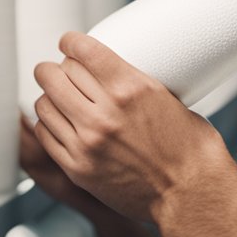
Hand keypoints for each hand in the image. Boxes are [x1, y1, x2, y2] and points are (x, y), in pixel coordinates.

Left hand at [32, 32, 235, 224]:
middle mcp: (105, 114)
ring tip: (58, 98)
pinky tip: (58, 122)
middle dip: (53, 68)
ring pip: (44, 103)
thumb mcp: (167, 98)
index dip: (70, 42)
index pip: (83, 50)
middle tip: (58, 70)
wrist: (192, 195)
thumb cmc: (190, 149)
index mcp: (130, 89)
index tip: (68, 43)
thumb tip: (110, 72)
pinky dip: (49, 124)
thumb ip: (133, 83)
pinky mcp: (78, 168)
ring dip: (49, 96)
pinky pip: (46, 135)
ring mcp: (88, 143)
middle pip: (54, 75)